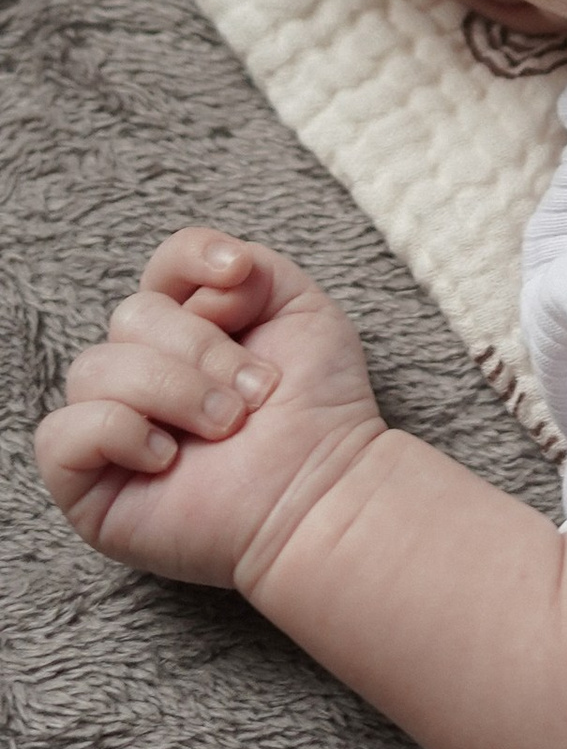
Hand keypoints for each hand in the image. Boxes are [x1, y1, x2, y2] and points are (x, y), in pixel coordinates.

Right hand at [34, 229, 386, 595]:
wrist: (322, 490)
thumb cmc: (315, 408)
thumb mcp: (301, 310)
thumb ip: (252, 268)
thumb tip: (206, 281)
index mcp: (187, 331)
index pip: (161, 269)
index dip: (191, 259)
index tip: (239, 275)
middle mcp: (142, 373)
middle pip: (131, 316)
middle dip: (202, 349)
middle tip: (253, 395)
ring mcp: (110, 428)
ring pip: (94, 368)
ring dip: (173, 392)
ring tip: (226, 427)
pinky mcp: (86, 484)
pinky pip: (61, 433)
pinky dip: (120, 433)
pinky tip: (168, 458)